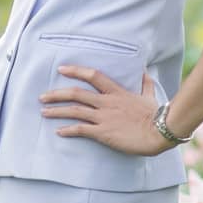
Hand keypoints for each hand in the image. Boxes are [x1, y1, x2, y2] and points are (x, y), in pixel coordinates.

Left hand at [38, 65, 172, 156]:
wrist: (160, 132)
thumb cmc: (156, 115)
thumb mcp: (149, 96)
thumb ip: (145, 84)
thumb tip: (145, 72)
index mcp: (116, 92)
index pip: (93, 75)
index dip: (75, 71)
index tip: (61, 69)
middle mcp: (106, 102)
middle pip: (76, 93)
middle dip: (56, 94)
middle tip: (42, 97)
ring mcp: (104, 117)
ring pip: (74, 111)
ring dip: (56, 111)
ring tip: (43, 112)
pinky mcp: (104, 133)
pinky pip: (81, 130)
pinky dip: (68, 130)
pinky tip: (59, 131)